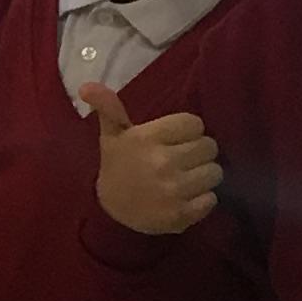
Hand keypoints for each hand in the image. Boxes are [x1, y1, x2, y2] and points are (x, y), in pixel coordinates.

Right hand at [83, 84, 221, 235]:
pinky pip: (211, 200)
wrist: (108, 213)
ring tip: (186, 179)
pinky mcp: (181, 214)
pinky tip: (186, 198)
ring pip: (214, 173)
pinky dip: (203, 200)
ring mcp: (173, 190)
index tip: (174, 141)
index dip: (188, 131)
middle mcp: (163, 162)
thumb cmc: (117, 167)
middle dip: (198, 153)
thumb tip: (86, 86)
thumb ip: (108, 107)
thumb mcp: (112, 135)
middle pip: (209, 147)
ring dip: (204, 176)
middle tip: (182, 160)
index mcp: (148, 138)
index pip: (194, 124)